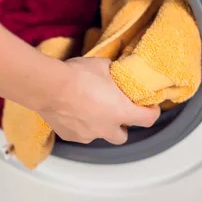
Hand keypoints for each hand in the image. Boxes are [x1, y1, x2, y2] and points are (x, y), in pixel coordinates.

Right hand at [38, 57, 160, 144]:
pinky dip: (80, 125)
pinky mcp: (70, 135)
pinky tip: (73, 111)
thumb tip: (113, 71)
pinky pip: (80, 133)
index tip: (149, 106)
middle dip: (122, 126)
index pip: (147, 119)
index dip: (151, 112)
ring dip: (99, 125)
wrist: (50, 86)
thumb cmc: (78, 75)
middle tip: (116, 111)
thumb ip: (112, 72)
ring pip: (99, 135)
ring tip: (90, 109)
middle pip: (122, 136)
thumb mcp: (102, 65)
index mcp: (121, 111)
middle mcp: (106, 128)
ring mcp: (88, 134)